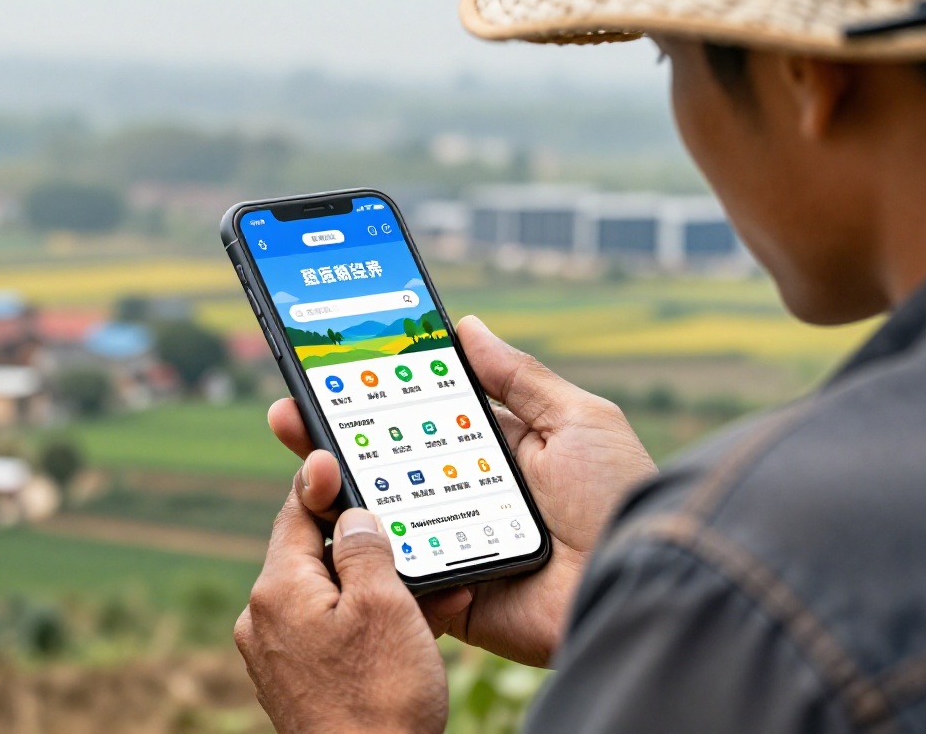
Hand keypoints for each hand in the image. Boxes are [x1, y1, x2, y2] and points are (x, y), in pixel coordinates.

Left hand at [234, 494, 447, 733]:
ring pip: (332, 597)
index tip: (339, 457)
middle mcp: (264, 619)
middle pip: (315, 554)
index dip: (323, 483)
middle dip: (368, 546)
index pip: (295, 513)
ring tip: (434, 588)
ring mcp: (277, 656)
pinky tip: (417, 626)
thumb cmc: (380, 697)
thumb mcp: (384, 604)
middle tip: (412, 537)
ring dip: (380, 587)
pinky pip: (333, 633)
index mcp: (277, 589)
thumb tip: (351, 514)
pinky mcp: (297, 684)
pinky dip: (370, 623)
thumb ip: (364, 546)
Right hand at [269, 315, 656, 666]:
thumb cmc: (618, 496)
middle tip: (288, 414)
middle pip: (386, 469)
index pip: (419, 421)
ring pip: (382, 523)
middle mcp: (469, 500)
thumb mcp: (578, 419)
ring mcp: (456, 550)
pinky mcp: (455, 599)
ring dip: (340, 499)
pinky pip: (402, 581)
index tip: (326, 373)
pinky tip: (342, 526)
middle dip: (333, 444)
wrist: (637, 580)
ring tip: (304, 471)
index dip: (374, 400)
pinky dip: (375, 560)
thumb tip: (466, 325)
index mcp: (496, 455)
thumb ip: (518, 377)